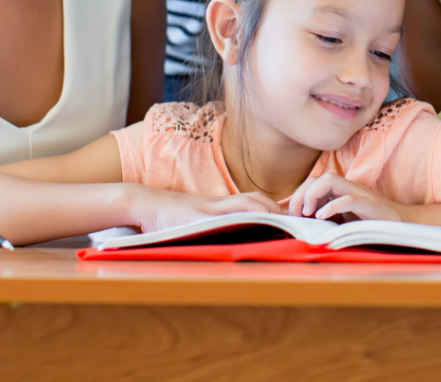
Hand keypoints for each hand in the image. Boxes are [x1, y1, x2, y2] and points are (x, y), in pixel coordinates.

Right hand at [128, 185, 281, 233]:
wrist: (144, 203)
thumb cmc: (168, 216)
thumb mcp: (195, 220)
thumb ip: (214, 226)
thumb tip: (235, 241)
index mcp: (220, 206)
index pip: (254, 202)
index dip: (274, 208)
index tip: (292, 218)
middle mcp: (218, 204)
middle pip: (255, 199)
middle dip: (276, 209)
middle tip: (296, 221)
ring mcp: (208, 207)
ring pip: (245, 203)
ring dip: (266, 210)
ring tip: (283, 222)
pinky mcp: (196, 214)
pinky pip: (223, 213)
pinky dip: (241, 216)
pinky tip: (253, 221)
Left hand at [288, 172, 404, 222]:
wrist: (399, 225)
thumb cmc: (368, 225)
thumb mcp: (341, 222)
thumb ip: (325, 219)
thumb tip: (300, 226)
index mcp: (338, 191)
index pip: (311, 182)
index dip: (298, 196)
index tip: (293, 217)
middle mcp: (346, 187)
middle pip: (317, 178)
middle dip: (301, 195)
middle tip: (297, 216)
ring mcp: (357, 193)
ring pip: (330, 180)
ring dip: (313, 194)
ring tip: (308, 213)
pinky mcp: (368, 204)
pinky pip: (347, 198)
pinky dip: (332, 206)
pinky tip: (322, 217)